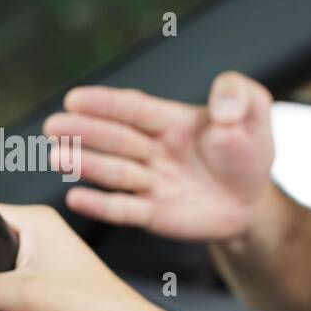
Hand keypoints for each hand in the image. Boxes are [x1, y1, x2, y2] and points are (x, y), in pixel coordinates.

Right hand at [45, 71, 275, 241]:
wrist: (254, 202)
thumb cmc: (248, 153)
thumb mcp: (255, 113)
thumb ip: (239, 96)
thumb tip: (222, 110)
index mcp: (172, 121)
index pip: (135, 108)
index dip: (106, 104)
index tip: (75, 99)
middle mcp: (155, 150)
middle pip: (117, 138)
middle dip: (85, 131)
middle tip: (55, 126)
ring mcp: (152, 183)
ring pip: (115, 172)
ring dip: (86, 164)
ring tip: (58, 157)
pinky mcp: (155, 214)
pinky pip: (126, 210)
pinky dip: (102, 205)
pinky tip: (77, 197)